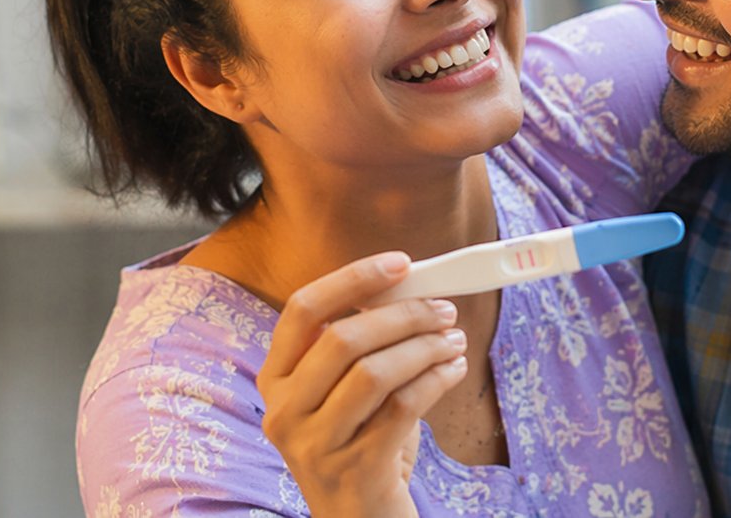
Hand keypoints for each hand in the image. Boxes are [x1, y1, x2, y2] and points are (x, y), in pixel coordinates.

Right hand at [256, 251, 469, 516]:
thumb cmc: (357, 442)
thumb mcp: (344, 392)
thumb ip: (361, 345)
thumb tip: (412, 288)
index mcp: (276, 379)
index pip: (303, 310)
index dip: (352, 279)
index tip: (400, 262)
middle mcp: (284, 410)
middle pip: (343, 339)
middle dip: (403, 315)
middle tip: (443, 309)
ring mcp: (315, 444)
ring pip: (374, 373)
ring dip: (424, 347)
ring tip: (454, 340)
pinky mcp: (354, 469)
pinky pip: (402, 408)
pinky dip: (435, 380)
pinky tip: (453, 371)